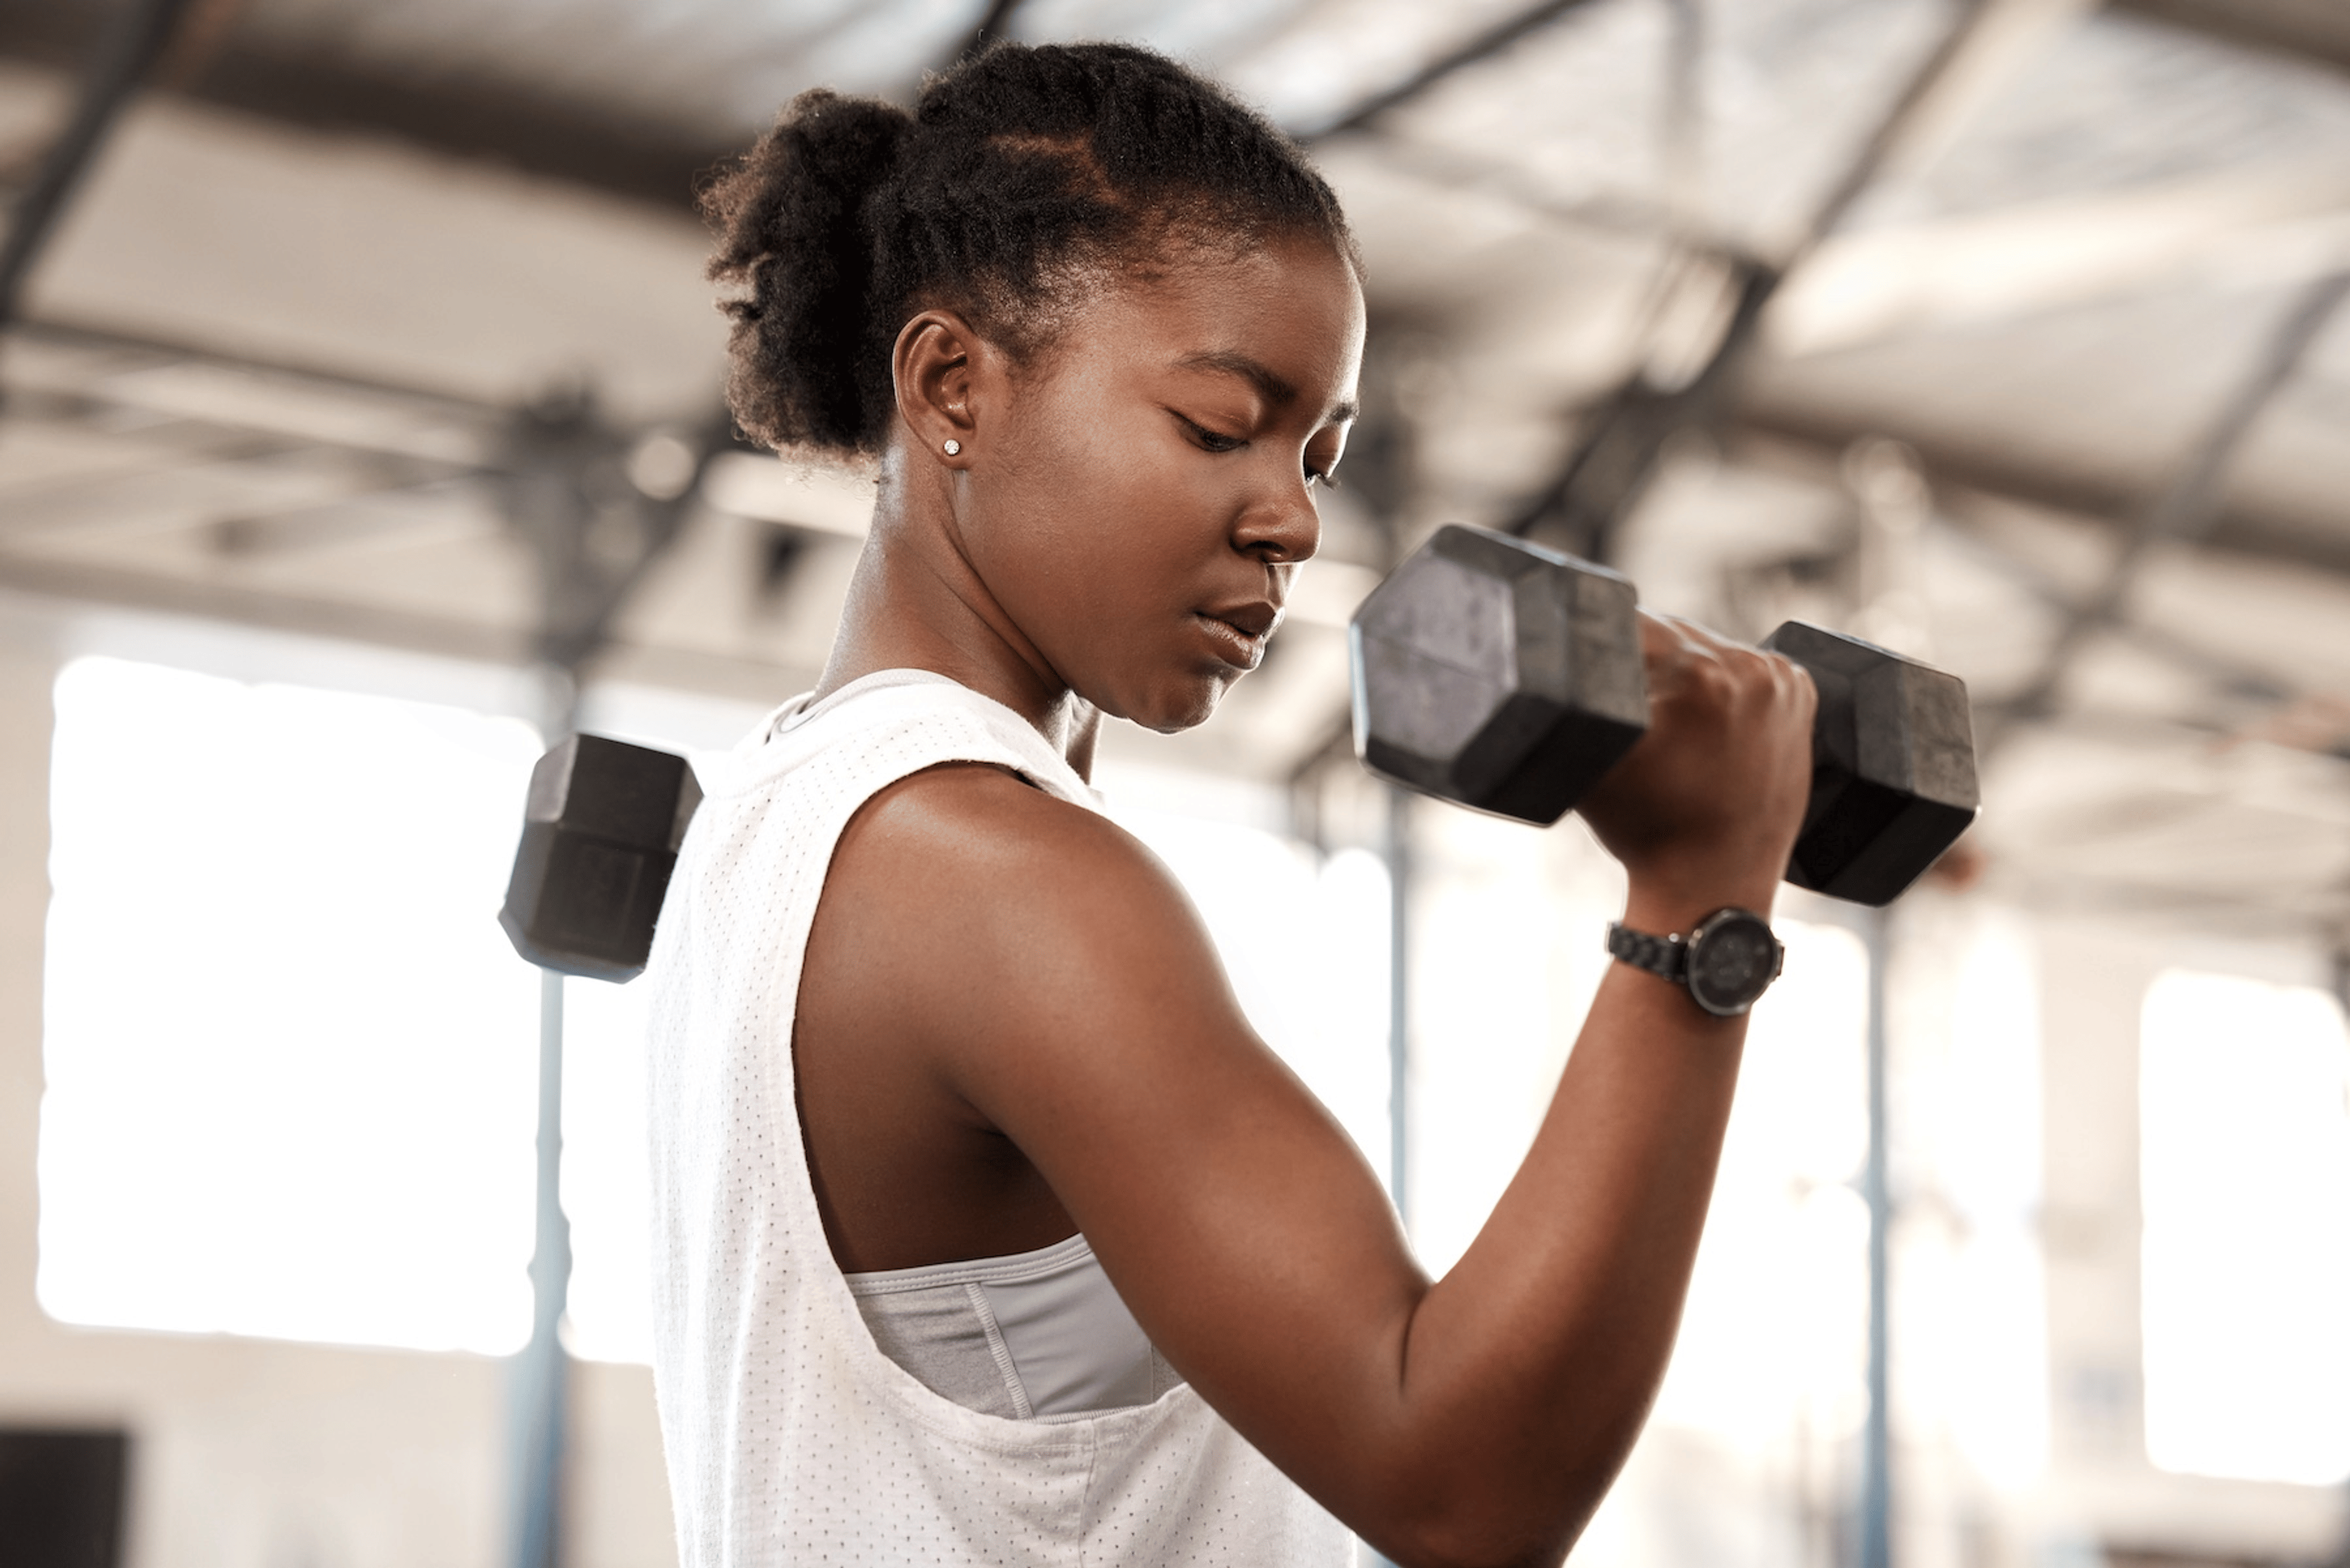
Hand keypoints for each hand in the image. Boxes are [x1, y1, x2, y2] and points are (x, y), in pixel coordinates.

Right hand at [1574, 610, 1815, 921]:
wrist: (1713, 884)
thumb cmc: (1648, 831)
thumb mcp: (1591, 758)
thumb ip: (1572, 694)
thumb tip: (1551, 646)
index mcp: (1695, 674)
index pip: (1632, 624)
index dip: (1603, 645)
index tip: (1598, 676)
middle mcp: (1748, 668)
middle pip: (1673, 633)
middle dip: (1647, 662)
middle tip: (1639, 715)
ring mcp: (1780, 682)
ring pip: (1710, 648)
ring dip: (1686, 672)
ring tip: (1675, 727)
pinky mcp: (1800, 695)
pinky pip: (1748, 668)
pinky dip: (1726, 685)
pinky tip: (1710, 724)